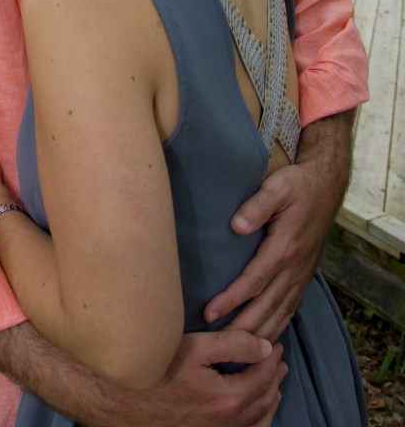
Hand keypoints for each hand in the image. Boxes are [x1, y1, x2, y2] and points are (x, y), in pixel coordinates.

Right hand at [142, 330, 284, 426]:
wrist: (130, 404)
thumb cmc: (160, 371)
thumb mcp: (195, 348)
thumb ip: (233, 344)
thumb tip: (264, 346)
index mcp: (231, 397)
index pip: (263, 375)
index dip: (272, 358)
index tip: (275, 344)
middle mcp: (230, 421)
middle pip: (264, 398)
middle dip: (274, 377)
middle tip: (278, 360)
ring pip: (258, 419)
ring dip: (270, 399)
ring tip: (274, 385)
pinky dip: (259, 420)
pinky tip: (257, 412)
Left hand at [203, 161, 332, 338]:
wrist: (326, 187)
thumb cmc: (297, 186)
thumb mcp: (277, 187)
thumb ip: (257, 206)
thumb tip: (236, 227)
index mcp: (284, 247)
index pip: (254, 281)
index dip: (232, 299)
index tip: (210, 313)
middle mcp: (294, 267)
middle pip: (266, 306)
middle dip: (242, 327)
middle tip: (217, 344)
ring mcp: (300, 275)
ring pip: (279, 313)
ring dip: (259, 333)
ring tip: (236, 351)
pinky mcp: (302, 277)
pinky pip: (290, 309)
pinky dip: (277, 327)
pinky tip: (265, 340)